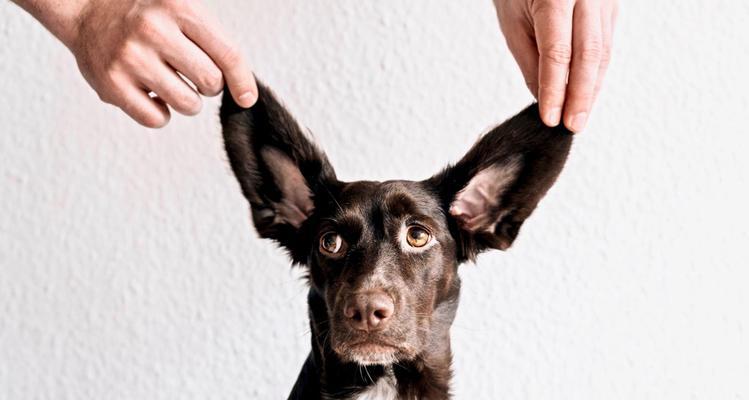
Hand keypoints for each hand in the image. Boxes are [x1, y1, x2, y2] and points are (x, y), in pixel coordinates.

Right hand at [14, 0, 256, 127]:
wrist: (86, 9)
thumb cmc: (145, 15)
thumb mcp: (180, 9)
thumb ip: (212, 42)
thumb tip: (245, 90)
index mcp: (178, 7)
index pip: (227, 53)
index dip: (242, 81)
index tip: (247, 98)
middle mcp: (153, 30)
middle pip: (211, 83)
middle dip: (209, 86)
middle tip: (192, 75)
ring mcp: (130, 57)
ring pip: (188, 105)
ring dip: (187, 102)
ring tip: (171, 83)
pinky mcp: (111, 83)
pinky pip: (157, 119)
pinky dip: (160, 113)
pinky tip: (151, 94)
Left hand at [494, 0, 617, 131]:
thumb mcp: (513, 20)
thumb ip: (530, 60)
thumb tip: (545, 99)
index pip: (557, 53)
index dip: (555, 89)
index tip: (550, 119)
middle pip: (588, 54)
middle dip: (581, 96)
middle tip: (572, 126)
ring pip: (603, 51)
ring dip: (591, 88)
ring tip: (578, 116)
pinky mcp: (612, 4)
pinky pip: (606, 44)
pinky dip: (596, 72)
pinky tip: (587, 94)